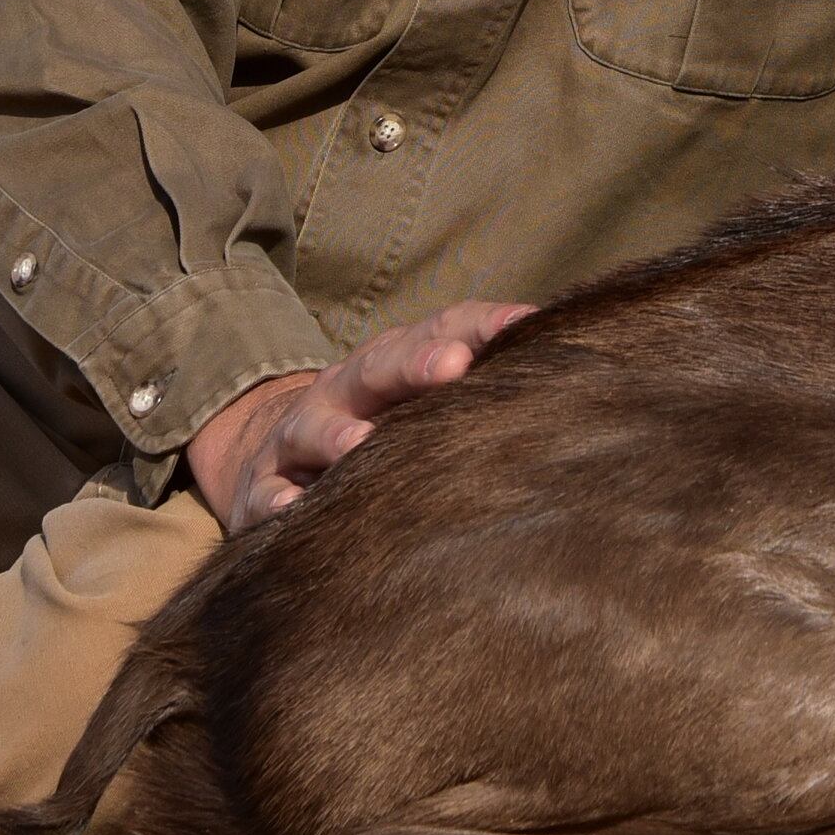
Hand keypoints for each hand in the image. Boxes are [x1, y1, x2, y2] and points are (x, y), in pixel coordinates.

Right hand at [181, 299, 534, 531]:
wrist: (277, 456)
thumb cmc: (376, 428)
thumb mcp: (421, 398)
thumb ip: (481, 384)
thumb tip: (571, 365)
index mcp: (393, 364)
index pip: (443, 331)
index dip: (482, 325)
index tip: (524, 326)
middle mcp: (346, 391)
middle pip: (379, 368)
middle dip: (415, 364)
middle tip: (453, 365)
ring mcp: (299, 437)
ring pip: (315, 429)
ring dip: (337, 436)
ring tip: (361, 446)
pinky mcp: (263, 488)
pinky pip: (267, 494)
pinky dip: (277, 500)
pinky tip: (292, 509)